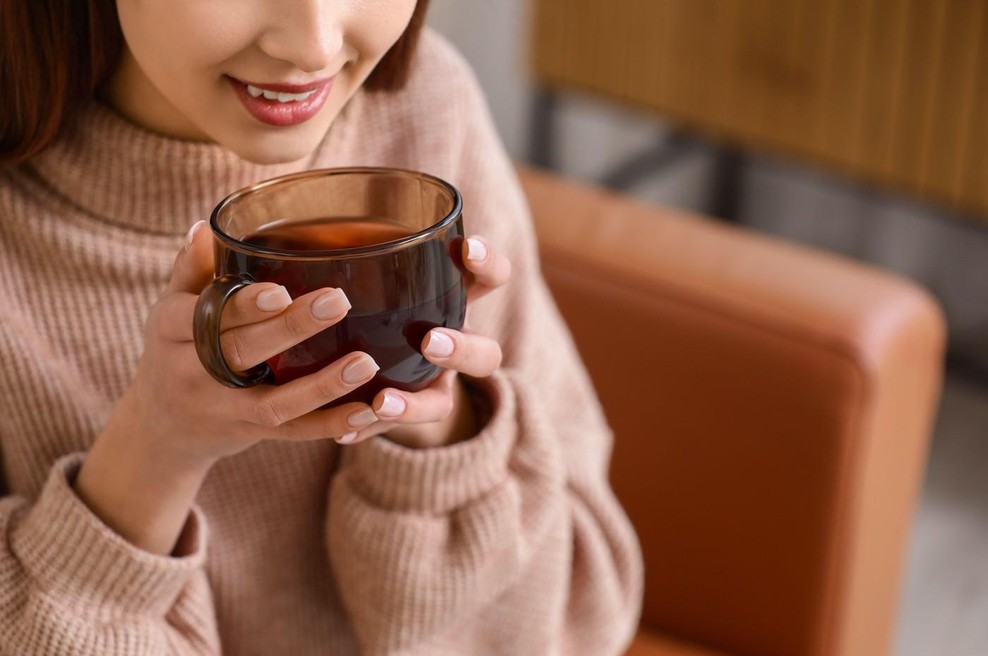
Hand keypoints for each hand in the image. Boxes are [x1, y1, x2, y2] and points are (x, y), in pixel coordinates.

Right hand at [76, 221, 386, 552]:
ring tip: (365, 362)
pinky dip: (332, 424)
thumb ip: (192, 269)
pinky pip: (294, 433)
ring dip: (322, 386)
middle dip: (290, 329)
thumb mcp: (172, 306)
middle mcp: (191, 373)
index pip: (205, 317)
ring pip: (272, 404)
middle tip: (337, 302)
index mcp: (170, 330)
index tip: (278, 291)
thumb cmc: (176, 347)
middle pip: (242, 353)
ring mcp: (223, 410)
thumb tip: (205, 227)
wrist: (161, 425)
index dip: (241, 307)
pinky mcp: (251, 433)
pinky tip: (369, 409)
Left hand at [337, 236, 511, 448]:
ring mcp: (434, 387)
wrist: (359, 362)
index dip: (488, 264)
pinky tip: (344, 431)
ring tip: (382, 402)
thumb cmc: (369, 299)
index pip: (491, 279)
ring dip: (415, 404)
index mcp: (453, 303)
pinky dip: (368, 427)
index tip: (465, 246)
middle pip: (486, 355)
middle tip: (429, 341)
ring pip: (442, 403)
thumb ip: (356, 252)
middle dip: (462, 349)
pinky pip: (394, 431)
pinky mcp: (403, 416)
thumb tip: (301, 221)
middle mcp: (454, 346)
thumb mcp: (370, 272)